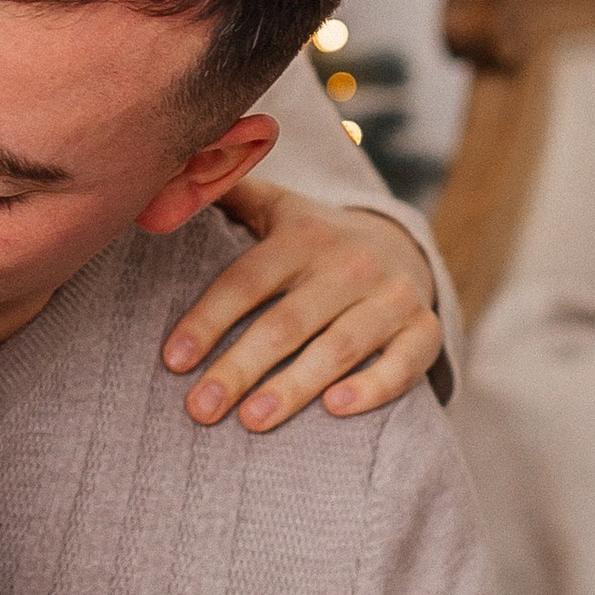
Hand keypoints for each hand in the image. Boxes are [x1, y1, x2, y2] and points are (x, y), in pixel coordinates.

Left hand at [163, 182, 441, 430]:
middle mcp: (350, 265)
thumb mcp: (276, 207)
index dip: (208, 320)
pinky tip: (335, 409)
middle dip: (239, 368)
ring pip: (340, 347)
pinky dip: (374, 387)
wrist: (402, 246)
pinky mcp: (423, 330)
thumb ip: (227, 193)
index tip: (173, 361)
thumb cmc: (315, 239)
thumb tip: (170, 173)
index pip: (246, 280)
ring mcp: (391, 298)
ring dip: (294, 387)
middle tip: (201, 409)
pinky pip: (404, 364)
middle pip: (287, 322)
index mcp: (303, 235)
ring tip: (251, 421)